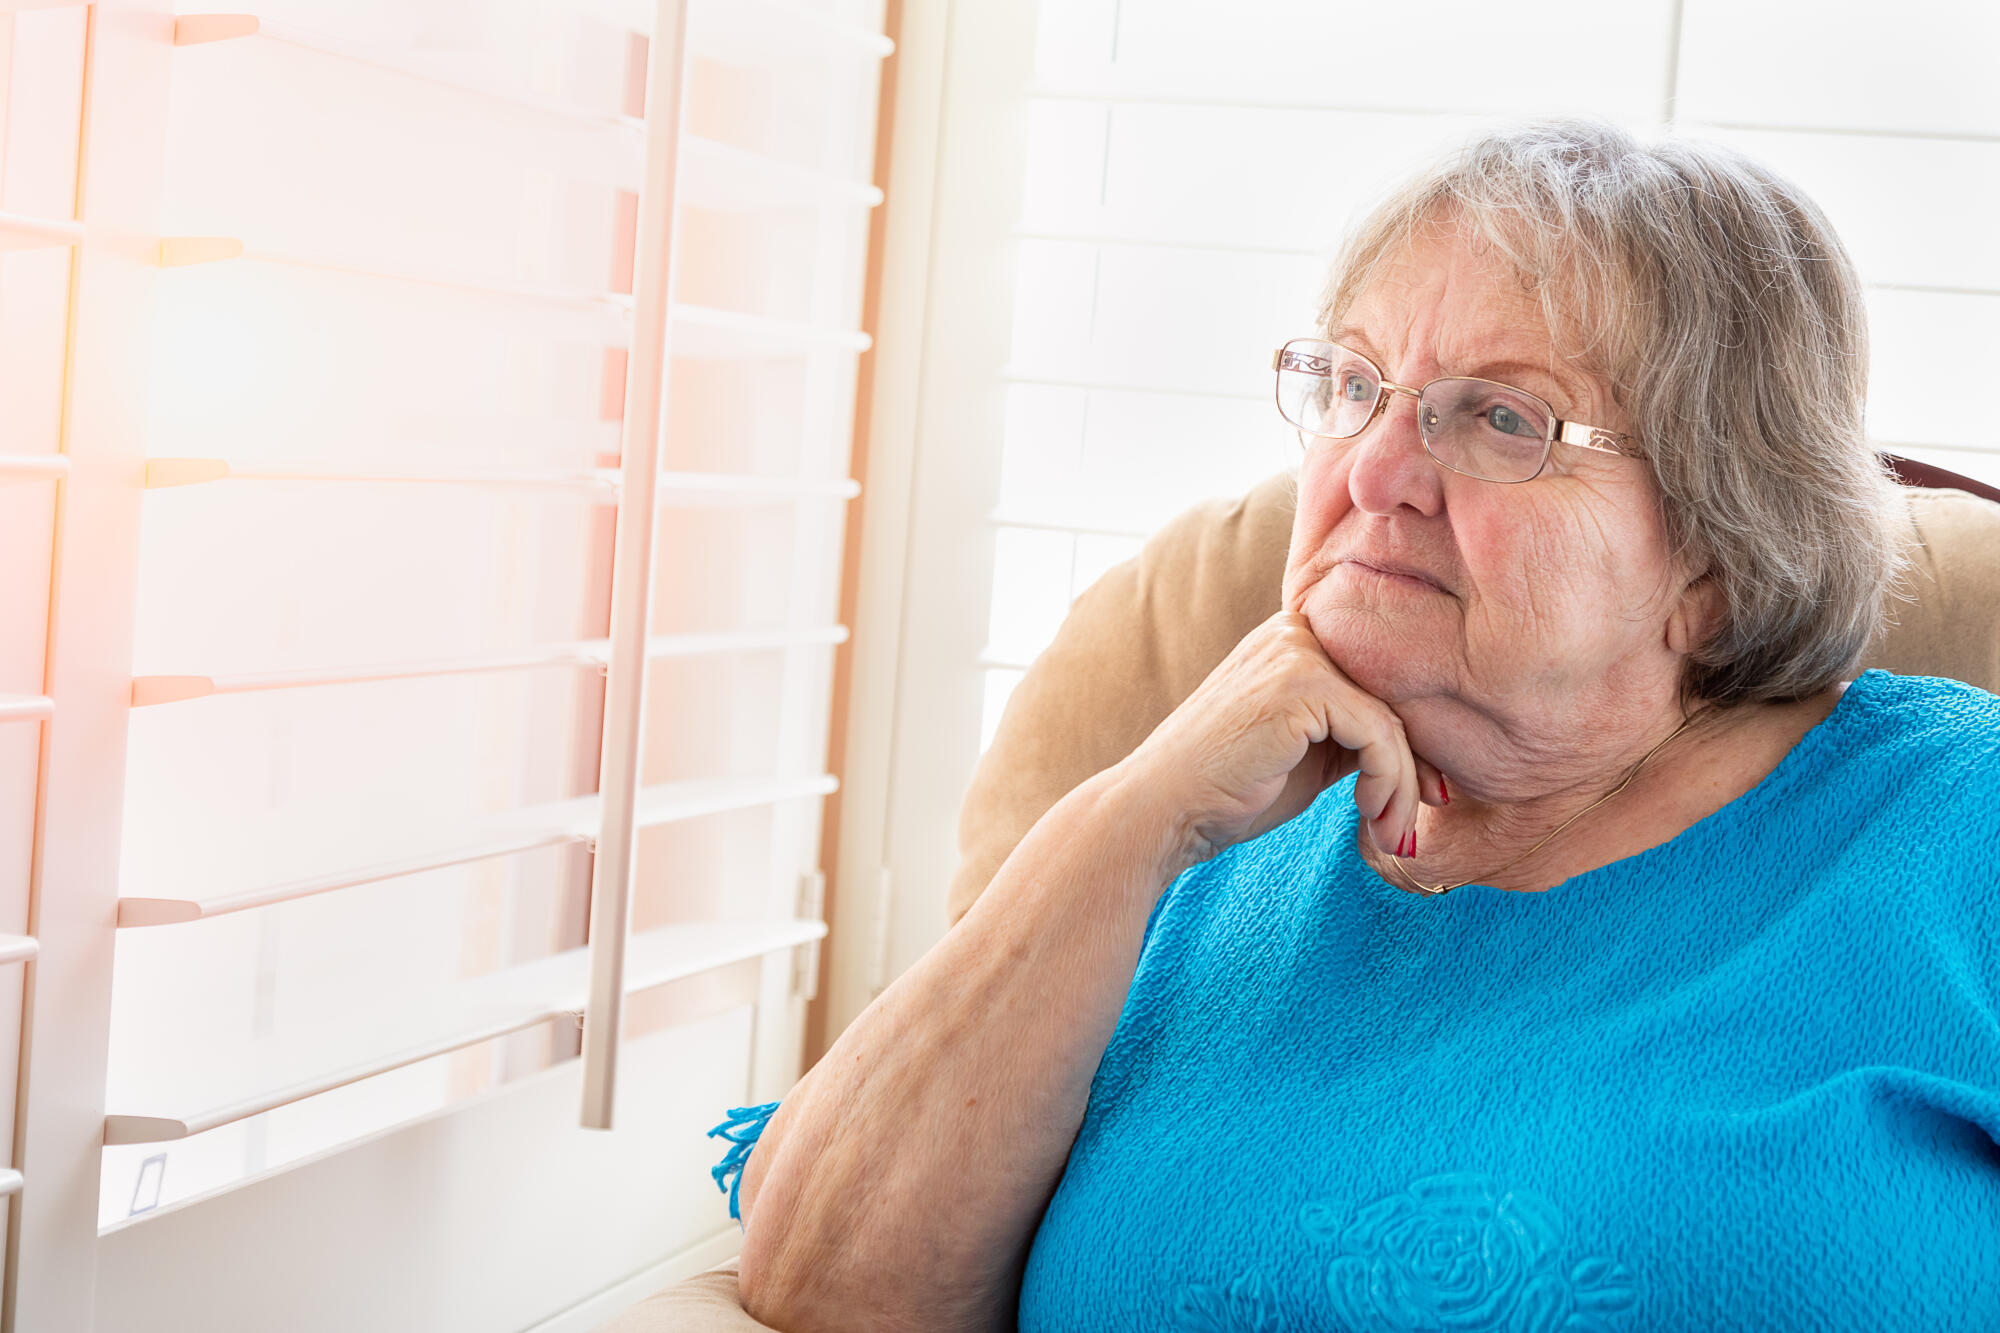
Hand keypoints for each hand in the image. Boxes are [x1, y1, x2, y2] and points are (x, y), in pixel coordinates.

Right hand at [1114, 609, 1443, 866]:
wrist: (1164, 810)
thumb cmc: (1229, 790)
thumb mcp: (1310, 754)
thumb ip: (1355, 734)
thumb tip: (1426, 750)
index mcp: (1294, 639)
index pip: (1380, 684)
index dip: (1411, 744)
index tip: (1423, 799)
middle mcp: (1297, 630)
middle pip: (1393, 697)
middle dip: (1415, 768)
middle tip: (1412, 827)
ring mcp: (1297, 651)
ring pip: (1393, 720)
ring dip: (1403, 788)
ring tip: (1392, 836)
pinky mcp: (1301, 684)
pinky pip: (1379, 735)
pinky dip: (1388, 784)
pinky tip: (1369, 816)